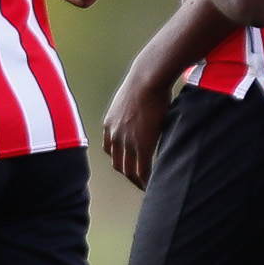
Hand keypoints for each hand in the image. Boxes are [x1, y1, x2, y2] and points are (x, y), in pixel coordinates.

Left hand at [103, 66, 175, 188]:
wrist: (148, 77)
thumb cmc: (146, 78)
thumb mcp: (132, 95)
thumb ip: (134, 107)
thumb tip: (146, 104)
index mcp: (110, 123)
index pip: (110, 149)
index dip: (119, 158)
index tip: (129, 163)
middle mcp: (114, 135)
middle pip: (118, 163)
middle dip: (129, 174)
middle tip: (140, 181)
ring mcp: (126, 141)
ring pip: (129, 170)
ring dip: (137, 181)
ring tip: (148, 187)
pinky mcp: (141, 145)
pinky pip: (142, 170)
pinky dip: (146, 180)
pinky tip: (154, 185)